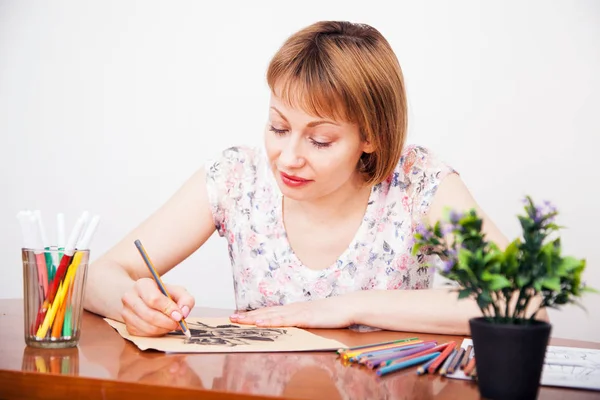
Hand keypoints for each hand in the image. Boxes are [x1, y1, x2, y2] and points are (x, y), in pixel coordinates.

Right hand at [121, 278, 194, 336]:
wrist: (145, 298)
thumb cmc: (163, 295)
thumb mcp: (177, 292)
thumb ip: (186, 300)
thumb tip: (184, 313)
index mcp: (142, 285)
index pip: (154, 299)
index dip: (168, 309)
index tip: (179, 316)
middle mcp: (130, 297)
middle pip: (149, 315)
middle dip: (167, 322)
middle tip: (178, 324)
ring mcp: (126, 312)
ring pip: (147, 327)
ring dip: (163, 329)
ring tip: (172, 325)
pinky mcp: (127, 325)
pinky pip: (144, 334)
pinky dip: (157, 333)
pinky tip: (163, 327)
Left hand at [229, 296, 356, 328]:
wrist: (348, 306)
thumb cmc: (333, 313)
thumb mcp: (313, 317)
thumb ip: (301, 320)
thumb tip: (291, 326)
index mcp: (294, 309)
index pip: (270, 312)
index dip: (254, 314)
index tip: (239, 316)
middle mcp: (293, 308)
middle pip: (266, 312)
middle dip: (248, 316)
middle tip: (231, 319)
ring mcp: (298, 312)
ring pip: (272, 315)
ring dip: (254, 318)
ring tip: (240, 320)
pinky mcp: (305, 317)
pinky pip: (285, 320)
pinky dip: (272, 321)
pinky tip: (262, 323)